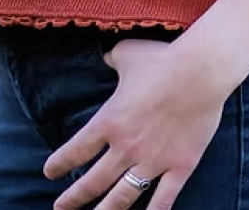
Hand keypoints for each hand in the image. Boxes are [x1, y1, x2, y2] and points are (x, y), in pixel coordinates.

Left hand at [42, 38, 225, 209]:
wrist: (199, 71)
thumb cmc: (161, 60)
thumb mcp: (127, 54)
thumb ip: (111, 59)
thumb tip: (105, 56)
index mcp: (110, 122)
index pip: (76, 150)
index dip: (59, 164)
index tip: (49, 173)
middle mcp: (126, 147)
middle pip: (93, 182)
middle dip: (73, 198)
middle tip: (60, 208)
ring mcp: (153, 161)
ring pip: (123, 198)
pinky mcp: (180, 167)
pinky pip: (163, 199)